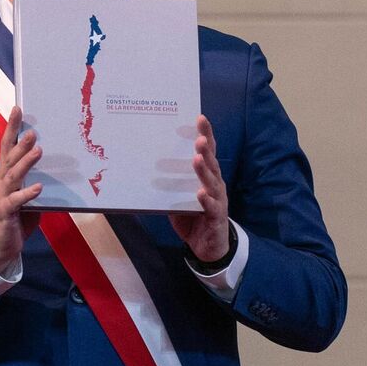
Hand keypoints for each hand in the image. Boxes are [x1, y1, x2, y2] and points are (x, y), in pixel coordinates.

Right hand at [0, 106, 41, 275]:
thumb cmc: (15, 217)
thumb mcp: (27, 194)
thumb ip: (36, 179)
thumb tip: (58, 166)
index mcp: (5, 174)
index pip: (7, 146)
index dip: (11, 128)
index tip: (17, 109)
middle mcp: (0, 181)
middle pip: (9, 157)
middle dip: (20, 142)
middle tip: (33, 130)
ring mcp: (0, 196)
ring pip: (13, 176)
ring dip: (25, 162)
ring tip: (38, 151)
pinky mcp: (4, 212)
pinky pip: (16, 201)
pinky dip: (27, 193)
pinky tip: (38, 187)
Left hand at [169, 115, 230, 262]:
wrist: (209, 247)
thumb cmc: (194, 217)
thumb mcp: (178, 198)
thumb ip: (171, 184)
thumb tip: (148, 168)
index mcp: (207, 177)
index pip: (208, 152)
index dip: (206, 135)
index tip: (200, 118)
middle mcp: (215, 185)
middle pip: (212, 163)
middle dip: (206, 148)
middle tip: (199, 137)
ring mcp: (218, 200)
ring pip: (212, 182)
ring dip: (204, 170)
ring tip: (198, 158)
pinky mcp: (216, 218)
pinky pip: (211, 207)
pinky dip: (206, 200)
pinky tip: (200, 193)